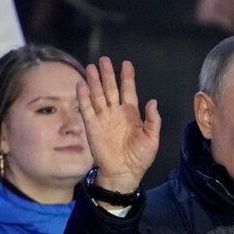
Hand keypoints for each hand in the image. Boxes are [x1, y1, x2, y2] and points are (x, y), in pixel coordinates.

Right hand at [75, 57, 160, 191]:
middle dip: (107, 74)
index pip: (128, 90)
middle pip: (111, 88)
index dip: (127, 77)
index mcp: (131, 113)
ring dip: (94, 82)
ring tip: (91, 67)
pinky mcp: (92, 126)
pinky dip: (84, 97)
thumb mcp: (152, 138)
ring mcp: (103, 118)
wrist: (124, 173)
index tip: (126, 64)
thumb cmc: (140, 157)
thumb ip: (153, 120)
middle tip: (104, 60)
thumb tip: (152, 102)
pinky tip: (81, 85)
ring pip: (98, 95)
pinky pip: (87, 109)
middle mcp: (116, 112)